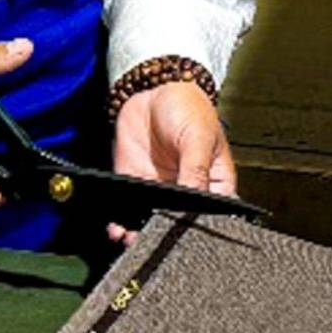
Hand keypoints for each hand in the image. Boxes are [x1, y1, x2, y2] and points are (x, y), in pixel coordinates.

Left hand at [108, 81, 234, 243]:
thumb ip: (195, 171)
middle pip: (180, 226)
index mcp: (213, 184)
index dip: (200, 232)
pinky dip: (122, 223)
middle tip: (156, 244)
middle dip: (167, 238)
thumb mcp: (198, 137)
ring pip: (152, 224)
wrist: (153, 87)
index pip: (212, 219)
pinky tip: (119, 229)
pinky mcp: (136, 186)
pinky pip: (129, 212)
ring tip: (134, 241)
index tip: (186, 241)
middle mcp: (187, 194)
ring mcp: (160, 192)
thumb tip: (194, 206)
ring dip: (142, 236)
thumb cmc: (188, 108)